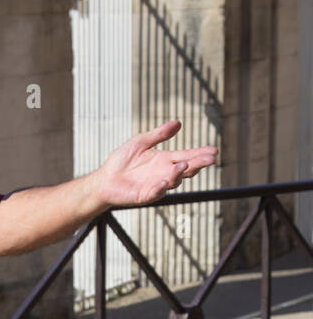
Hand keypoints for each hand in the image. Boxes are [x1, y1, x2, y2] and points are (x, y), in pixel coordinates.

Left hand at [94, 120, 216, 207]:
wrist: (104, 179)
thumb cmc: (122, 161)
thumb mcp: (141, 142)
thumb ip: (159, 134)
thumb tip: (178, 123)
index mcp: (165, 160)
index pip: (187, 156)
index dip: (200, 154)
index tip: (213, 150)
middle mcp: (164, 173)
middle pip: (186, 169)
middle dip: (198, 164)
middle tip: (210, 159)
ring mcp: (155, 186)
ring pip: (172, 181)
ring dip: (179, 174)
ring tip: (185, 165)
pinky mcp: (143, 196)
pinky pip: (154, 193)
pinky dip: (159, 188)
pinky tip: (163, 182)